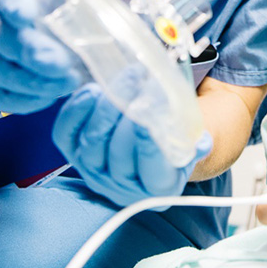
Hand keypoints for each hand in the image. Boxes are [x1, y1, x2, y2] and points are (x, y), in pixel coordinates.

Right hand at [0, 0, 81, 112]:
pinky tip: (52, 97)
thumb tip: (128, 4)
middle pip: (4, 39)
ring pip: (2, 71)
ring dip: (34, 81)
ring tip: (68, 83)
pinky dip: (26, 100)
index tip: (27, 17)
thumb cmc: (67, 2)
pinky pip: (3, 96)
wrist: (50, 19)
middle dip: (33, 53)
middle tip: (62, 63)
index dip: (16, 7)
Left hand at [52, 81, 212, 207]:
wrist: (149, 143)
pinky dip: (75, 112)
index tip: (151, 108)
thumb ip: (196, 142)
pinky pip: (66, 135)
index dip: (149, 141)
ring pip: (92, 143)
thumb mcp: (191, 140)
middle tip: (138, 80)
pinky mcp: (74, 153)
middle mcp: (124, 187)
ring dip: (106, 107)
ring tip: (123, 80)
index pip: (152, 170)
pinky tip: (91, 91)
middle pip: (118, 154)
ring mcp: (95, 171)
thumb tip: (201, 143)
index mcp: (160, 186)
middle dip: (127, 113)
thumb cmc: (173, 137)